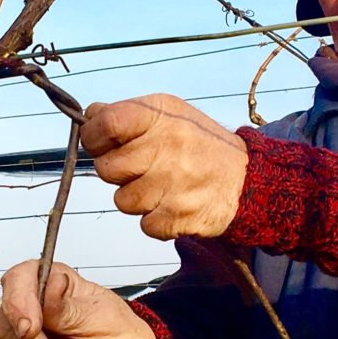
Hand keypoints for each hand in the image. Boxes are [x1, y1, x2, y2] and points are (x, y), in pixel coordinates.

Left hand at [82, 94, 247, 239]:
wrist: (248, 180)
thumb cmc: (201, 145)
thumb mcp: (171, 115)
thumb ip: (129, 113)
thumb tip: (89, 114)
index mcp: (162, 116)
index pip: (107, 124)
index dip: (93, 136)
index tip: (99, 141)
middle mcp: (168, 148)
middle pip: (107, 167)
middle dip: (116, 171)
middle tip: (140, 167)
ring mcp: (174, 184)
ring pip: (122, 201)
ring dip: (136, 197)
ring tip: (161, 186)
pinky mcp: (179, 217)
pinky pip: (144, 224)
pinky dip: (155, 219)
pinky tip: (172, 204)